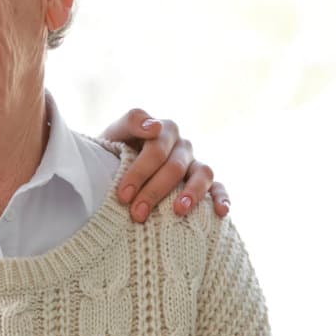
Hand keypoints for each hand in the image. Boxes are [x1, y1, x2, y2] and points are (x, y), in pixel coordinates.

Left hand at [99, 108, 230, 221]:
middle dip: (154, 191)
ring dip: (193, 192)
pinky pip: (219, 187)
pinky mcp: (204, 182)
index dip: (140, 172)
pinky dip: (222, 198)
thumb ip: (132, 122)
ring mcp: (195, 163)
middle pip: (174, 167)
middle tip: (137, 213)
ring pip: (203, 173)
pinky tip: (221, 213)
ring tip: (179, 211)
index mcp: (163, 130)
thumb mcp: (115, 133)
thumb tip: (154, 127)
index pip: (157, 149)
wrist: (114, 166)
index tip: (123, 195)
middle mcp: (182, 145)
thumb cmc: (114, 151)